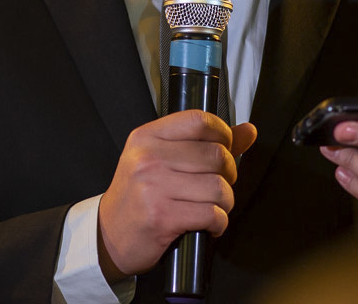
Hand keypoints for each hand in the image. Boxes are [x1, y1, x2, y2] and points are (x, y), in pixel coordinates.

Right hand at [97, 110, 256, 280]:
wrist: (109, 236)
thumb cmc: (138, 196)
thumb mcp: (161, 160)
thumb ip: (205, 144)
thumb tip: (248, 130)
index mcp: (146, 137)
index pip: (198, 121)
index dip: (223, 134)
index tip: (224, 148)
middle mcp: (147, 157)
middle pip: (216, 155)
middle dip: (229, 175)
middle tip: (218, 185)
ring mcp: (153, 187)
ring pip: (218, 187)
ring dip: (225, 203)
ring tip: (213, 207)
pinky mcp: (161, 216)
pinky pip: (212, 214)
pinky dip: (219, 223)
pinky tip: (208, 224)